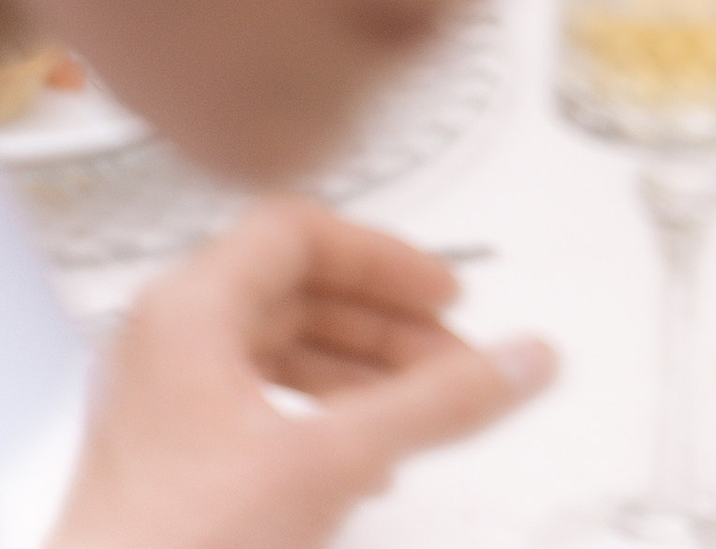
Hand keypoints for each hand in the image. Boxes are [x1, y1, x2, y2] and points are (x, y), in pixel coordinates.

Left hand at [53, 200, 554, 548]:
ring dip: (356, 374)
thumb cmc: (180, 544)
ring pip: (274, 350)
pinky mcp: (162, 462)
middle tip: (448, 357)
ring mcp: (157, 403)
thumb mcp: (332, 461)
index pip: (298, 232)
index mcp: (188, 309)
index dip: (381, 258)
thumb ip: (437, 403)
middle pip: (292, 291)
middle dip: (381, 325)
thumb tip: (525, 358)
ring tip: (416, 412)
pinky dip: (318, 416)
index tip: (442, 294)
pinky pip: (253, 404)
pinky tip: (360, 461)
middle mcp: (164, 341)